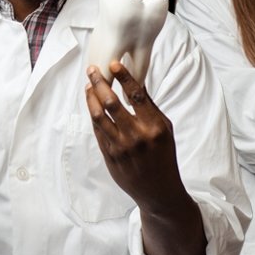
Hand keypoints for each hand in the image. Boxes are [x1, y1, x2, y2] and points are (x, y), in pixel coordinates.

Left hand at [83, 61, 187, 209]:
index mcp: (154, 127)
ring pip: (99, 116)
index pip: (136, 95)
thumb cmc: (164, 155)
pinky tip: (92, 104)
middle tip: (92, 70)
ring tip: (88, 86)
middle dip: (99, 83)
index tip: (113, 63)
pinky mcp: (109, 157)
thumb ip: (150, 108)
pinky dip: (93, 115)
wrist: (158, 191)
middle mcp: (136, 136)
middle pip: (111, 103)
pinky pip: (98, 131)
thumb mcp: (166, 130)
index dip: (124, 77)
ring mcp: (121, 148)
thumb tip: (136, 81)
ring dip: (91, 98)